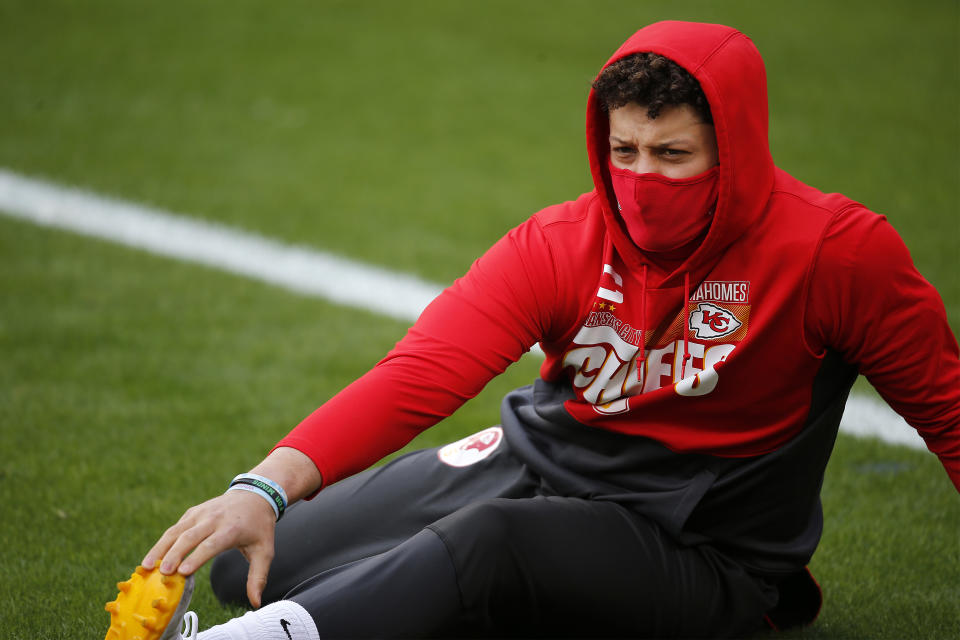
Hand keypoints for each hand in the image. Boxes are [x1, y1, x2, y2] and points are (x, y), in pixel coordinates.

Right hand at [142, 489, 276, 607]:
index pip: (211, 544)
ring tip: (146, 566)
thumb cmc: (258, 527)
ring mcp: (201, 513)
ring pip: (176, 531)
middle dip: (174, 555)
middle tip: (161, 573)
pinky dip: (162, 542)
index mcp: (232, 529)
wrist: (254, 495)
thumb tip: (256, 602)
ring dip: (160, 548)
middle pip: (190, 537)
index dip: (197, 557)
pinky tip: (151, 558)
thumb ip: (258, 577)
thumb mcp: (264, 550)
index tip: (182, 572)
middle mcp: (214, 519)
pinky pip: (175, 528)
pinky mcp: (192, 513)